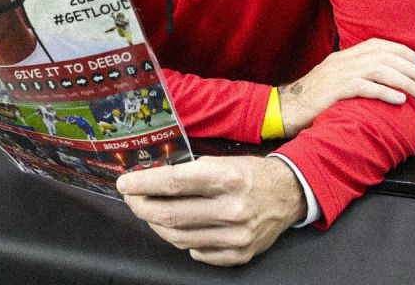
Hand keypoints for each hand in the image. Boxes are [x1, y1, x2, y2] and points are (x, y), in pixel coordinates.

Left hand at [116, 155, 304, 265]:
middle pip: (170, 215)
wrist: (289, 194)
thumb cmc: (250, 174)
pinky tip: (181, 229)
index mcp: (226, 178)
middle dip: (143, 207)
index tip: (125, 184)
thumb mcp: (222, 161)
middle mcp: (232, 208)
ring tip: (151, 213)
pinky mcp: (239, 253)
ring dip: (157, 225)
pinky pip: (198, 253)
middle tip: (133, 199)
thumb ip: (189, 172)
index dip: (143, 184)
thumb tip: (150, 180)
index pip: (172, 183)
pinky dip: (184, 241)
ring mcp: (236, 235)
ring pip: (180, 238)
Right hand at [279, 38, 414, 136]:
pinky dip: (386, 92)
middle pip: (386, 57)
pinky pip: (366, 87)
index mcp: (343, 56)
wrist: (284, 109)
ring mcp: (338, 74)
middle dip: (413, 70)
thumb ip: (354, 75)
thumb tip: (380, 81)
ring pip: (381, 70)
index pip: (379, 45)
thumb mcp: (334, 80)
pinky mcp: (335, 90)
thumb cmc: (311, 99)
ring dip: (407, 82)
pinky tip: (400, 100)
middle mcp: (343, 61)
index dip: (403, 52)